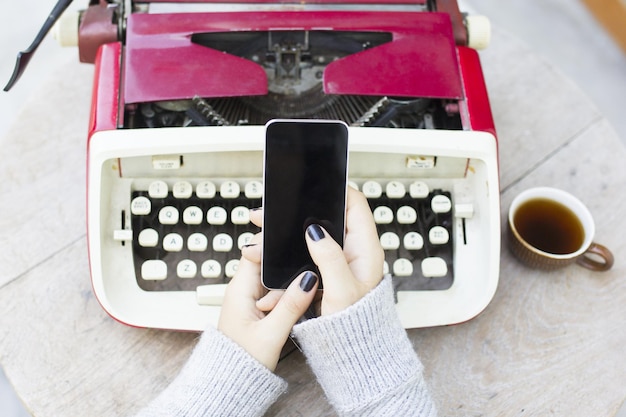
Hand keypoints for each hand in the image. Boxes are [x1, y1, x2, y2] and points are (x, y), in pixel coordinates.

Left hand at [217, 242, 317, 370]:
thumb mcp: (271, 334)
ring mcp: (250, 298)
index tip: (294, 240)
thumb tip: (308, 279)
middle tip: (305, 272)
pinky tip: (297, 301)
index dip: (273, 244)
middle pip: (267, 262)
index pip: (255, 251)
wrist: (232, 382)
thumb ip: (291, 305)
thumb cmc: (242, 361)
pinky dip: (287, 294)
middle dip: (287, 266)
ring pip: (273, 277)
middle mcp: (242, 289)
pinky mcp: (257, 307)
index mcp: (239, 289)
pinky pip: (274, 291)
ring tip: (301, 293)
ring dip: (288, 283)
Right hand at [250, 188, 383, 316]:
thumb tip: (316, 230)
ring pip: (307, 237)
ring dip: (282, 237)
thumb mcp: (342, 290)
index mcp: (364, 249)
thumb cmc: (354, 323)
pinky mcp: (322, 271)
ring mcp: (336, 260)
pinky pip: (300, 256)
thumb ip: (330, 258)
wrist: (348, 348)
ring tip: (258, 239)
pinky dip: (282, 257)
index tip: (314, 185)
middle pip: (325, 219)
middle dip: (296, 214)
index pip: (356, 206)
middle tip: (269, 213)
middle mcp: (351, 251)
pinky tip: (265, 261)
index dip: (337, 192)